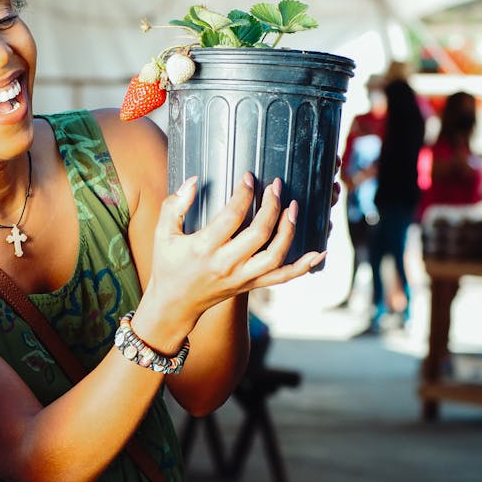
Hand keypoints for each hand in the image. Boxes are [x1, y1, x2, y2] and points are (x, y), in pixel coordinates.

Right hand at [134, 173, 324, 349]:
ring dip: (288, 230)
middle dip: (271, 206)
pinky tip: (318, 253)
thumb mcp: (163, 233)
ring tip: (293, 207)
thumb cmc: (168, 265)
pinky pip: (282, 278)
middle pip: (259, 233)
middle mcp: (226, 264)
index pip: (232, 216)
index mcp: (204, 248)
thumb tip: (193, 181)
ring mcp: (241, 277)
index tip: (248, 177)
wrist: (174, 304)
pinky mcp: (250, 285)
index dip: (244, 193)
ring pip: (275, 255)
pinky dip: (303, 267)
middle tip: (275, 186)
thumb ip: (175, 205)